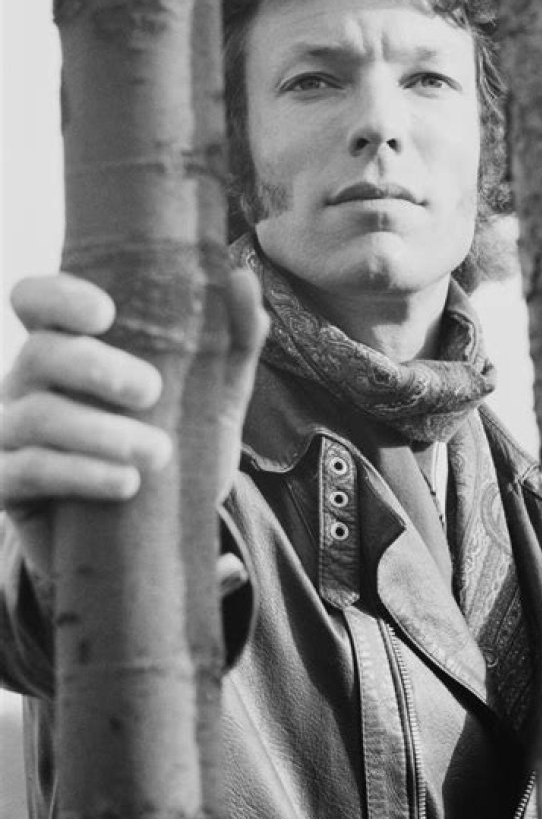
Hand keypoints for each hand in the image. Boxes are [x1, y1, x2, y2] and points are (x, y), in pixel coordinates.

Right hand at [0, 270, 267, 580]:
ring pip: (38, 416)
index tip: (107, 313)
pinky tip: (127, 484)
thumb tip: (241, 279)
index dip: (59, 297)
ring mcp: (13, 433)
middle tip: (152, 391)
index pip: (35, 300)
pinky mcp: (8, 485)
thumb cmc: (176, 449)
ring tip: (158, 453)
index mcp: (69, 346)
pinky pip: (28, 470)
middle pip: (39, 353)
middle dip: (95, 368)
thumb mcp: (211, 397)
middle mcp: (30, 382)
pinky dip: (81, 474)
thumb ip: (230, 342)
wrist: (153, 538)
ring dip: (101, 433)